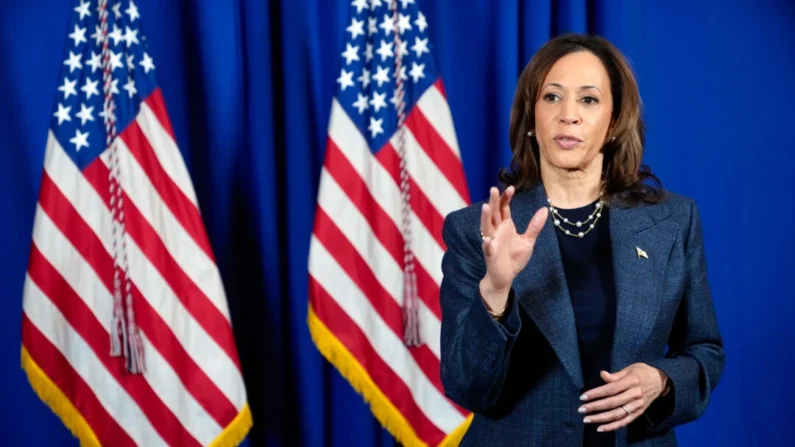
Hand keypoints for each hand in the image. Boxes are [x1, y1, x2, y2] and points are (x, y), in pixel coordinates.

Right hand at [479, 186, 547, 310]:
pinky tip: (486, 240)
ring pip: (486, 227)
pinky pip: (487, 248)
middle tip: (494, 189)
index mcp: (505, 226)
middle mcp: (496, 231)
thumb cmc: (514, 258)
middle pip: (493, 213)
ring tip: (485, 207)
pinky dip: (486, 244)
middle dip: (493, 202)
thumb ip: (534, 226)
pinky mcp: (490, 254)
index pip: (503, 208)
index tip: (511, 188)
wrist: (505, 276)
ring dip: (485, 218)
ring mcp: (492, 242)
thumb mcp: (528, 241)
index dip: (506, 198)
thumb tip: (544, 209)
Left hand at [578, 363, 669, 432]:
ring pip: (617, 414)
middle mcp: (635, 395)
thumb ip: (615, 375)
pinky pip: (625, 422)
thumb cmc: (642, 372)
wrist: (661, 381)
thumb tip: (602, 374)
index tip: (583, 397)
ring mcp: (638, 406)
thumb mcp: (629, 369)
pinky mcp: (639, 413)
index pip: (611, 389)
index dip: (596, 393)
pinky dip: (612, 426)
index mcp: (632, 381)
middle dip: (595, 407)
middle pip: (612, 403)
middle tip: (581, 409)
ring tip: (587, 420)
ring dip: (601, 419)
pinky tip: (600, 428)